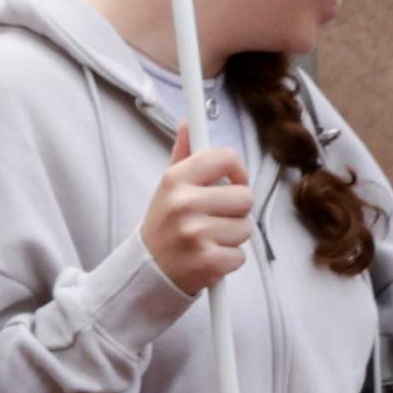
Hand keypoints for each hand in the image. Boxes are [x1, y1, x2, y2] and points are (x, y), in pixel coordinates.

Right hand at [141, 143, 255, 295]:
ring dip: (233, 237)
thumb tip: (189, 122)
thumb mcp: (167, 186)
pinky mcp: (208, 262)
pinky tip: (209, 257)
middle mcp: (185, 204)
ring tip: (209, 239)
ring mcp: (197, 234)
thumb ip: (183, 154)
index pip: (225, 158)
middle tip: (216, 218)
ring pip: (245, 228)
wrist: (147, 270)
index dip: (238, 171)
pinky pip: (241, 256)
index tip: (234, 182)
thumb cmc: (163, 224)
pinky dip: (229, 260)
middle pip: (244, 197)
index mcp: (176, 179)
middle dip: (236, 210)